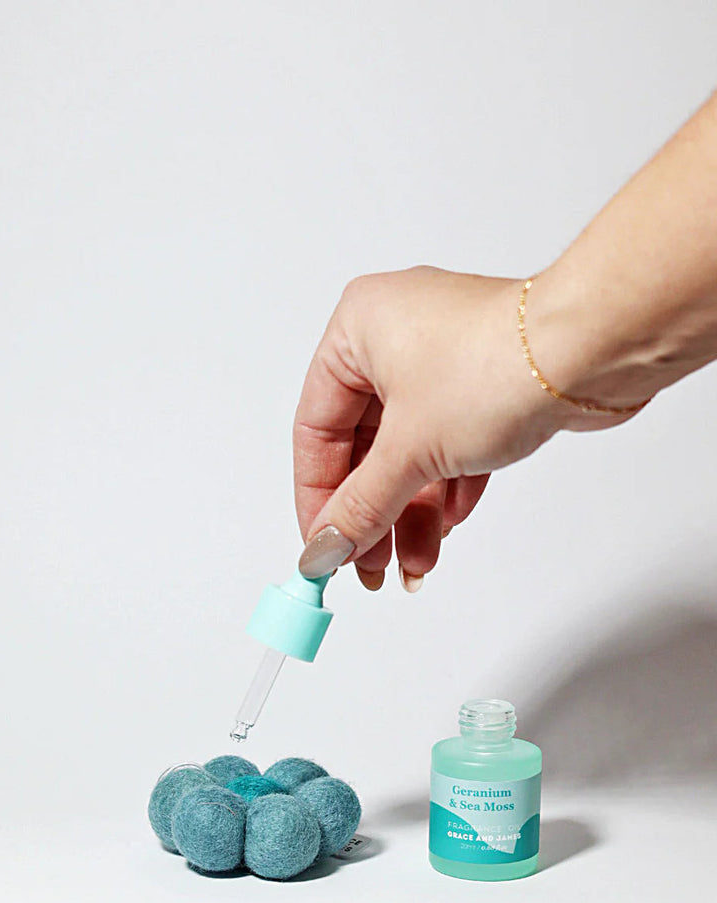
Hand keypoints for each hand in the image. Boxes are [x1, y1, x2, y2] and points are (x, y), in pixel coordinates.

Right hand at [293, 266, 610, 589]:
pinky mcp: (485, 383)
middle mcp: (395, 338)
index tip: (323, 546)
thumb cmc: (498, 364)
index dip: (317, 497)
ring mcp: (444, 359)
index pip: (316, 428)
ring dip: (410, 513)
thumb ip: (361, 506)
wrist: (591, 351)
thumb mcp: (409, 450)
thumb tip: (326, 546)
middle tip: (368, 566)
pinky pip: (449, 445)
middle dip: (371, 514)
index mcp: (357, 330)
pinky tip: (448, 526)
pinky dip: (446, 488)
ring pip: (410, 451)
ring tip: (415, 565)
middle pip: (364, 446)